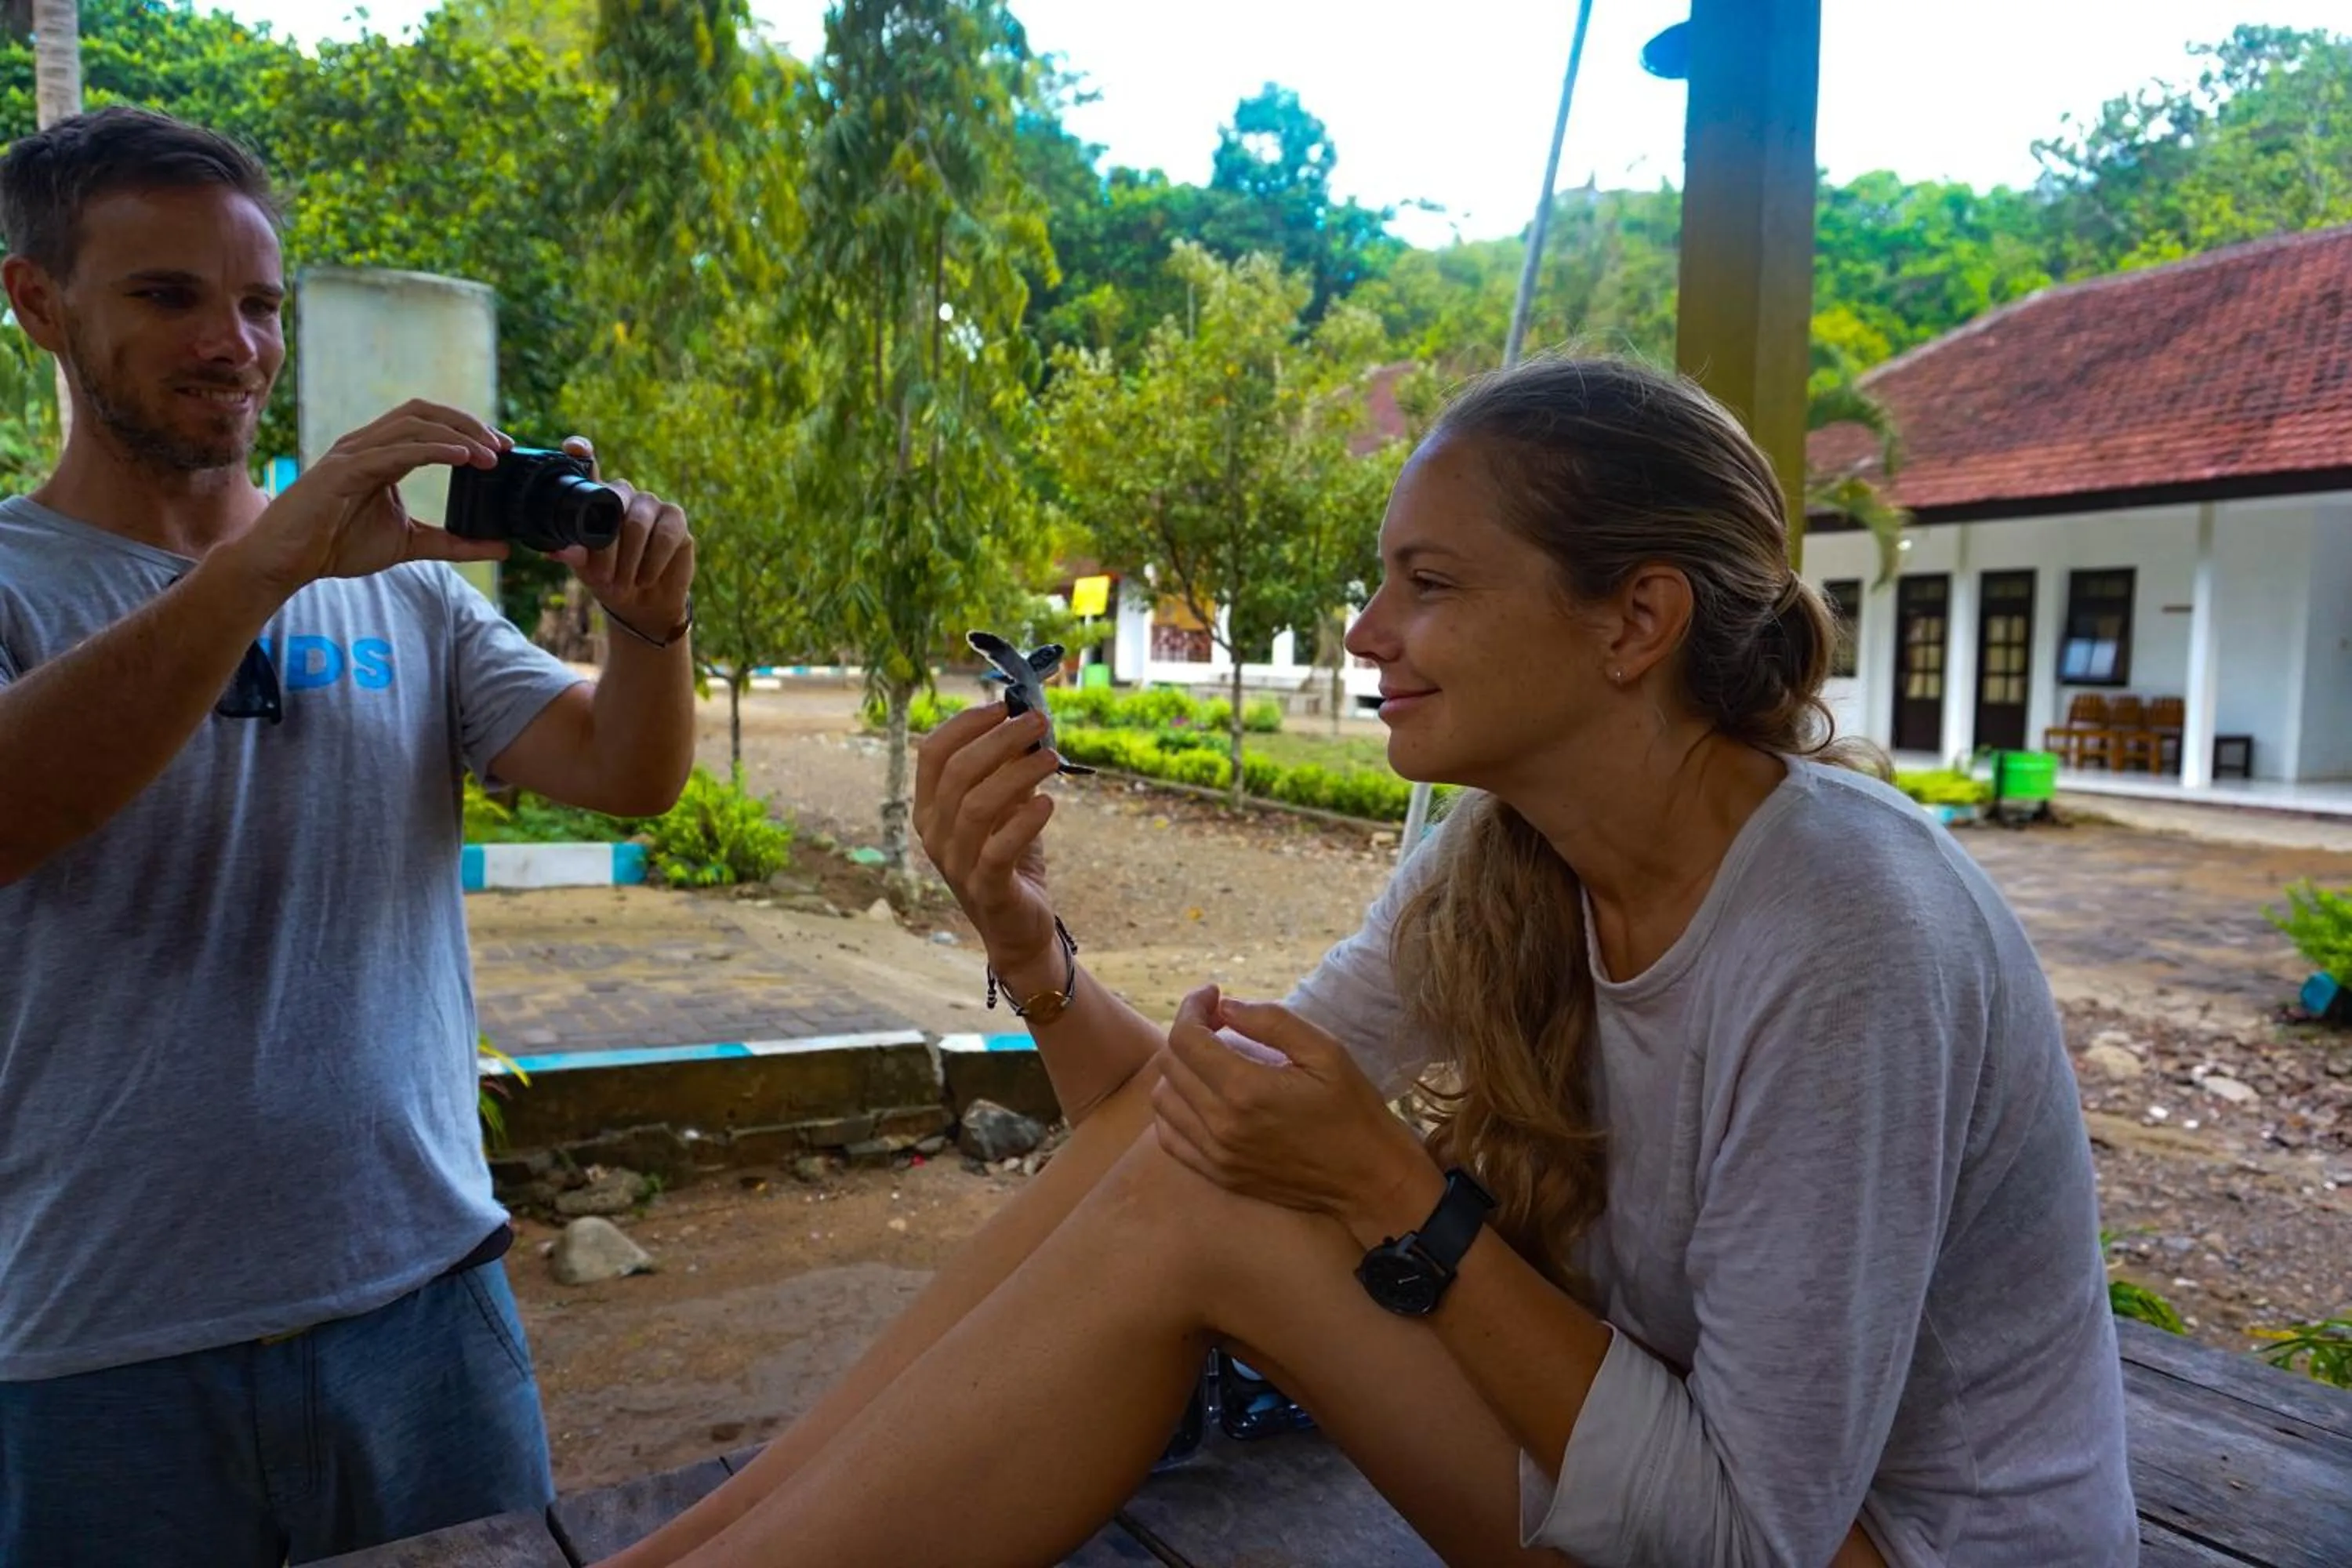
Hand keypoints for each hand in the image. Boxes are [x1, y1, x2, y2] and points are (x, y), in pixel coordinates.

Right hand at [229, 400, 510, 592]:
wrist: (285, 561)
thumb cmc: (337, 545)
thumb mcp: (410, 544)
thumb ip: (453, 543)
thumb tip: (502, 547)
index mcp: (382, 454)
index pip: (430, 424)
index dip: (468, 429)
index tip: (503, 449)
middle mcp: (367, 445)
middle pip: (424, 412)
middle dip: (467, 423)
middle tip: (503, 446)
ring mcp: (353, 453)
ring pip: (412, 425)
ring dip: (456, 435)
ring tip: (489, 455)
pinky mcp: (342, 471)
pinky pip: (393, 451)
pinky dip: (431, 450)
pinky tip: (460, 458)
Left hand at [549, 437, 693, 642]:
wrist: (641, 605)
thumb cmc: (608, 580)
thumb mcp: (585, 570)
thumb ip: (574, 555)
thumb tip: (559, 552)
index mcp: (596, 500)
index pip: (588, 466)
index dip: (581, 452)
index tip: (574, 448)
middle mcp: (625, 495)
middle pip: (615, 500)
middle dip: (607, 546)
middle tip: (604, 577)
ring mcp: (652, 505)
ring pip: (638, 522)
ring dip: (629, 559)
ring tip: (624, 583)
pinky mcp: (677, 521)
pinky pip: (665, 535)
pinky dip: (653, 561)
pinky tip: (645, 577)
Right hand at [912, 699, 1065, 976]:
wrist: (1018, 928)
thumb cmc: (1010, 859)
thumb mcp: (1006, 808)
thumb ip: (1009, 769)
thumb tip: (1026, 721)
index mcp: (930, 808)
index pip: (933, 753)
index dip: (966, 723)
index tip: (1003, 706)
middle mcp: (935, 834)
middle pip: (958, 772)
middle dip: (1001, 739)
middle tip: (1039, 722)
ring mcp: (956, 863)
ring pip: (977, 805)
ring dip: (1018, 774)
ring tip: (1053, 758)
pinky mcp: (986, 889)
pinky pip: (999, 848)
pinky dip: (1026, 821)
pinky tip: (1049, 803)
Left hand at [1152, 986, 1436, 1231]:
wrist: (1367, 1178)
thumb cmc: (1352, 1109)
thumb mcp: (1325, 1052)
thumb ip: (1271, 1021)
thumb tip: (1226, 1006)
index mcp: (1246, 1089)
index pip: (1186, 1038)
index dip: (1192, 1007)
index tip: (1213, 994)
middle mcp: (1221, 1124)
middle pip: (1169, 1065)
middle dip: (1187, 1032)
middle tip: (1217, 1022)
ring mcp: (1216, 1154)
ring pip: (1163, 1100)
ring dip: (1178, 1069)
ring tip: (1210, 1058)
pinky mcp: (1218, 1174)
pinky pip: (1170, 1137)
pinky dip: (1174, 1109)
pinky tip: (1201, 1095)